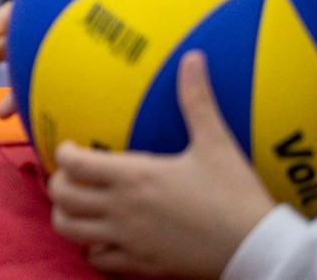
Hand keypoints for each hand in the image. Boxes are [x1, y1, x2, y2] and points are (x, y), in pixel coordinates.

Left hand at [47, 51, 274, 277]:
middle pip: (60, 195)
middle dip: (57, 183)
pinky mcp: (139, 266)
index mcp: (133, 175)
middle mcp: (121, 208)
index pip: (72, 162)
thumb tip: (193, 57)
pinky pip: (97, 260)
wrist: (258, 249)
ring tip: (79, 207)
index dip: (62, 152)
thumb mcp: (215, 144)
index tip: (71, 147)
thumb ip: (196, 100)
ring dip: (66, 217)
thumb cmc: (235, 195)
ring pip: (69, 230)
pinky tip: (104, 238)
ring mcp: (127, 239)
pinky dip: (92, 249)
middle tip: (71, 177)